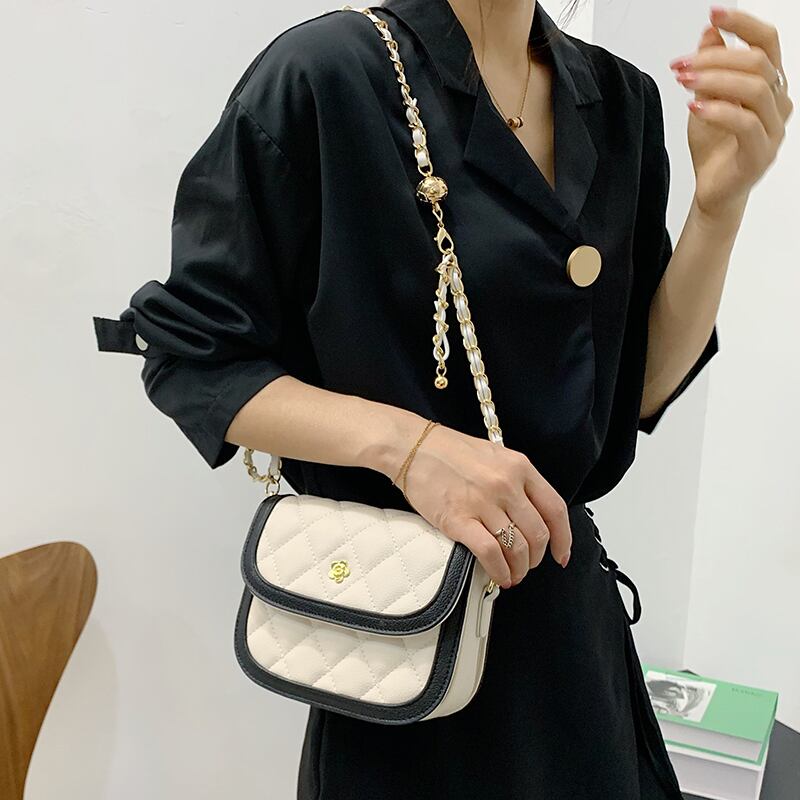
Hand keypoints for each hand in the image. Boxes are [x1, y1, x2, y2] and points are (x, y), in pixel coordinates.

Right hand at [399, 423, 572, 588]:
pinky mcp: (459, 520)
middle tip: (528, 565)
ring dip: (519, 569)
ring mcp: (483, 503)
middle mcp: (506, 485)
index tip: (561, 554)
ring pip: (517, 548)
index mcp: (519, 467)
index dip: (564, 538)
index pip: (555, 509)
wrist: (412, 446)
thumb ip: (516, 480)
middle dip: (536, 558)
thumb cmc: (449, 451)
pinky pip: (491, 554)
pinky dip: (499, 571)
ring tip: (512, 575)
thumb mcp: (494, 455)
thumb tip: (531, 515)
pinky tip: (498, 576)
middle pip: (538, 534)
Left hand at [670, 6, 792, 220]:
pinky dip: (718, 110)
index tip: (714, 14)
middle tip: (681, 65)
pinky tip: (694, 106)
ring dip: (714, 80)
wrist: (713, 190)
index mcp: (770, 84)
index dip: (742, 24)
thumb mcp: (705, 99)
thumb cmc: (714, 147)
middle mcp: (778, 102)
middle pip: (758, 62)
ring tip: (684, 82)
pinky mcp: (762, 152)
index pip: (766, 42)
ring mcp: (774, 128)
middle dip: (715, 58)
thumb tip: (709, 33)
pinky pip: (745, 122)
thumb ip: (711, 67)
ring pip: (754, 88)